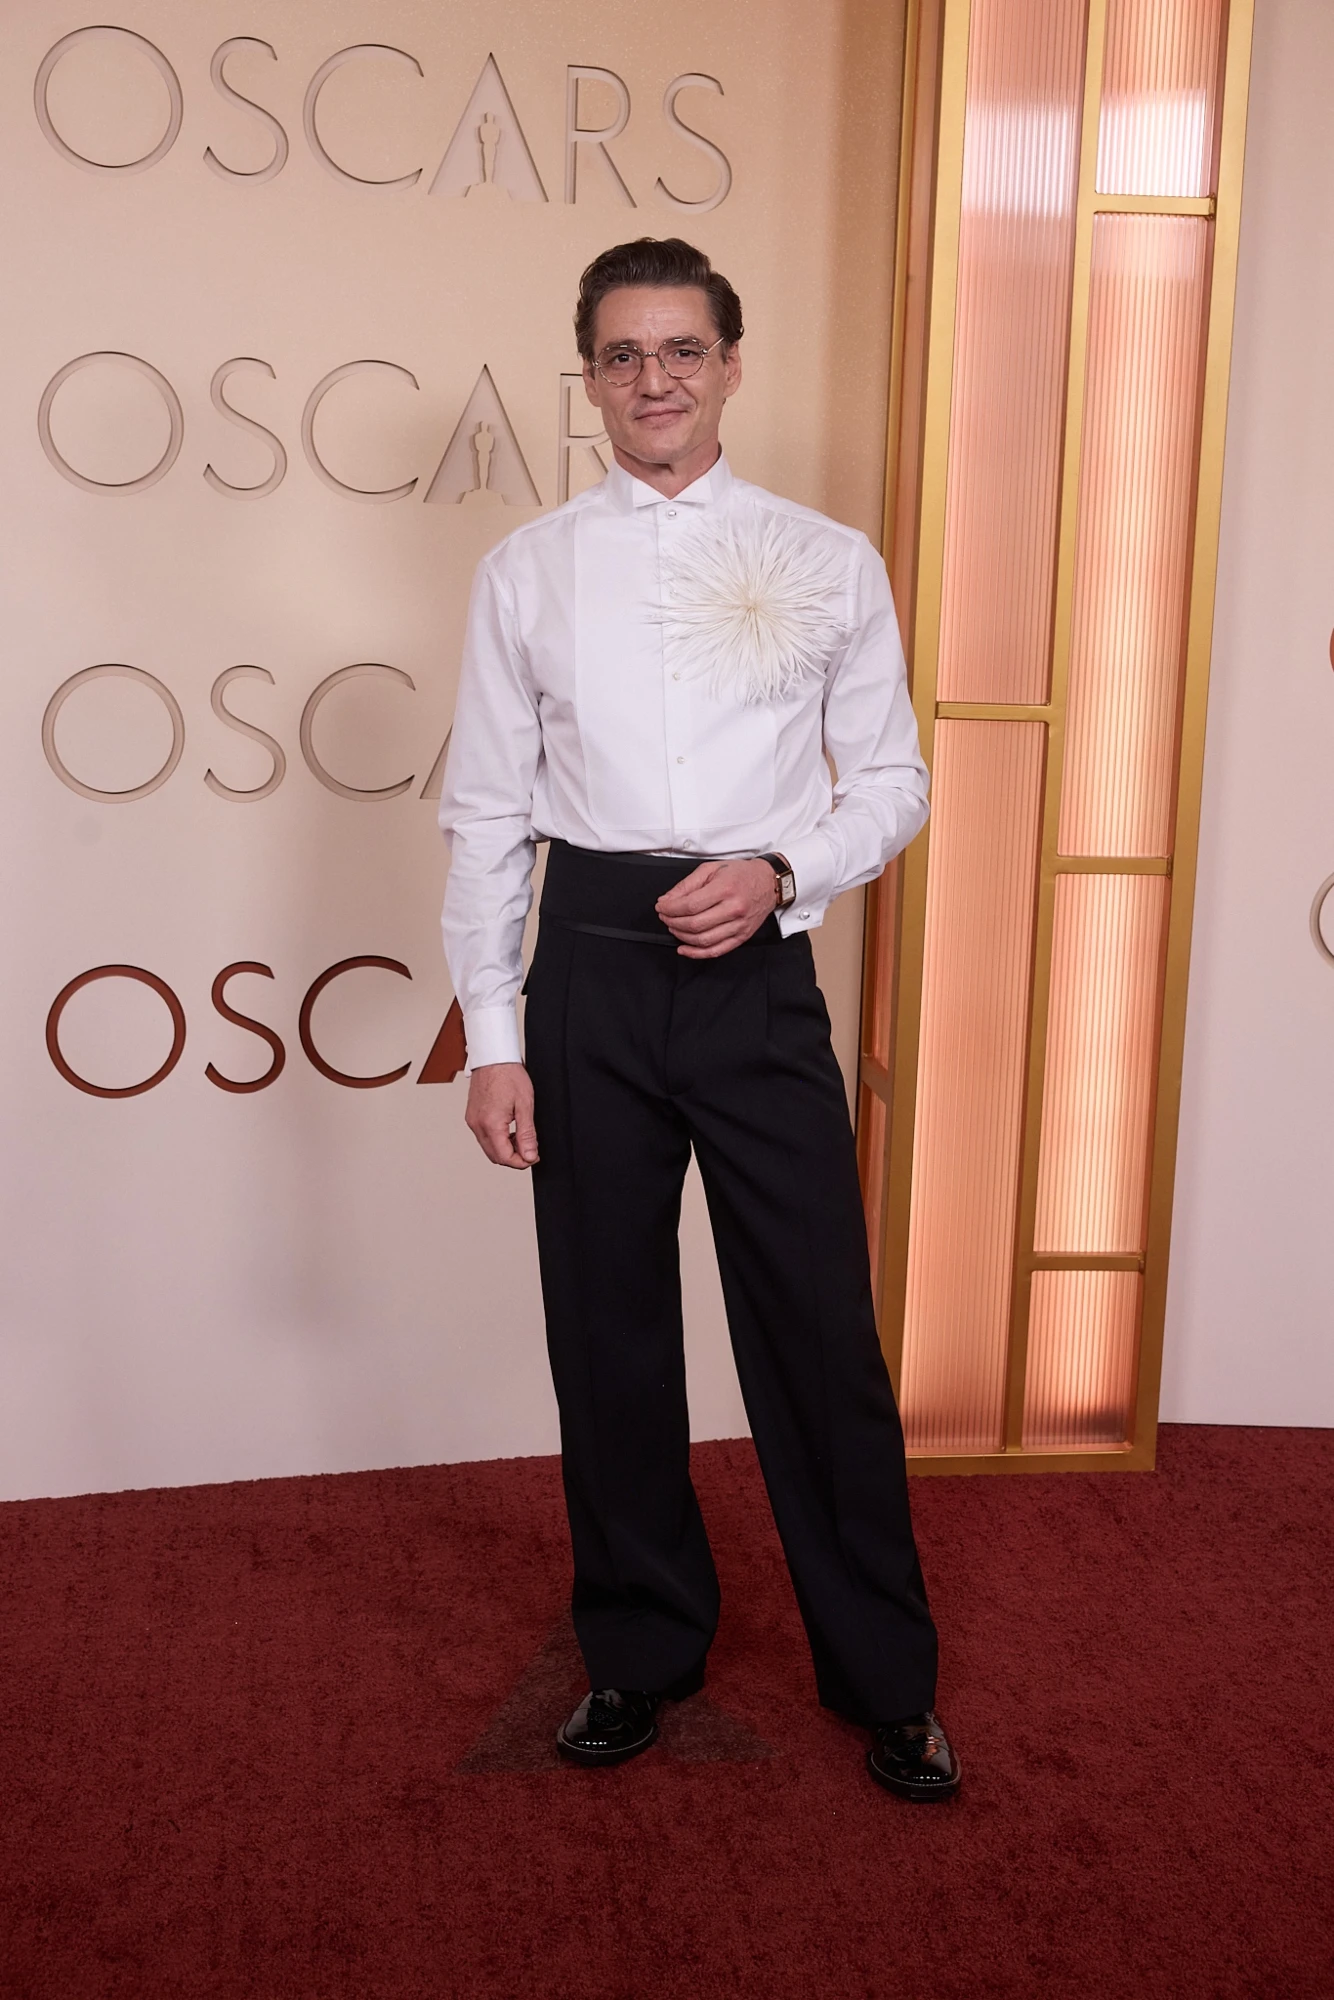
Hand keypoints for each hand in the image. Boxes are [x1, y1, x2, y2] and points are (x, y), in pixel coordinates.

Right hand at [465, 1061, 538, 1168]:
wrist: (494, 1058)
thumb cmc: (508, 1075)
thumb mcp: (525, 1106)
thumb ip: (527, 1134)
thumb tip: (530, 1155)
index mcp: (490, 1124)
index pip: (504, 1157)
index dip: (521, 1162)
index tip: (534, 1157)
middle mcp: (477, 1125)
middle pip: (495, 1156)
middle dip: (514, 1158)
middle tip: (530, 1150)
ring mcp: (472, 1121)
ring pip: (488, 1148)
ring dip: (505, 1149)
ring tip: (521, 1138)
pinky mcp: (471, 1116)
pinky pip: (483, 1137)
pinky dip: (497, 1140)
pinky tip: (509, 1130)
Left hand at [655, 858, 777, 958]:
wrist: (770, 883)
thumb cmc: (741, 874)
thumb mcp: (711, 870)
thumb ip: (687, 885)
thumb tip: (667, 900)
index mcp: (725, 889)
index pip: (690, 905)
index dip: (670, 909)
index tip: (661, 907)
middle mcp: (734, 908)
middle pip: (694, 924)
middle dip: (672, 922)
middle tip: (665, 916)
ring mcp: (739, 926)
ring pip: (703, 939)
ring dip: (682, 936)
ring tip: (673, 927)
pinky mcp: (742, 937)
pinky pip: (716, 951)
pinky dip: (697, 953)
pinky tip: (684, 949)